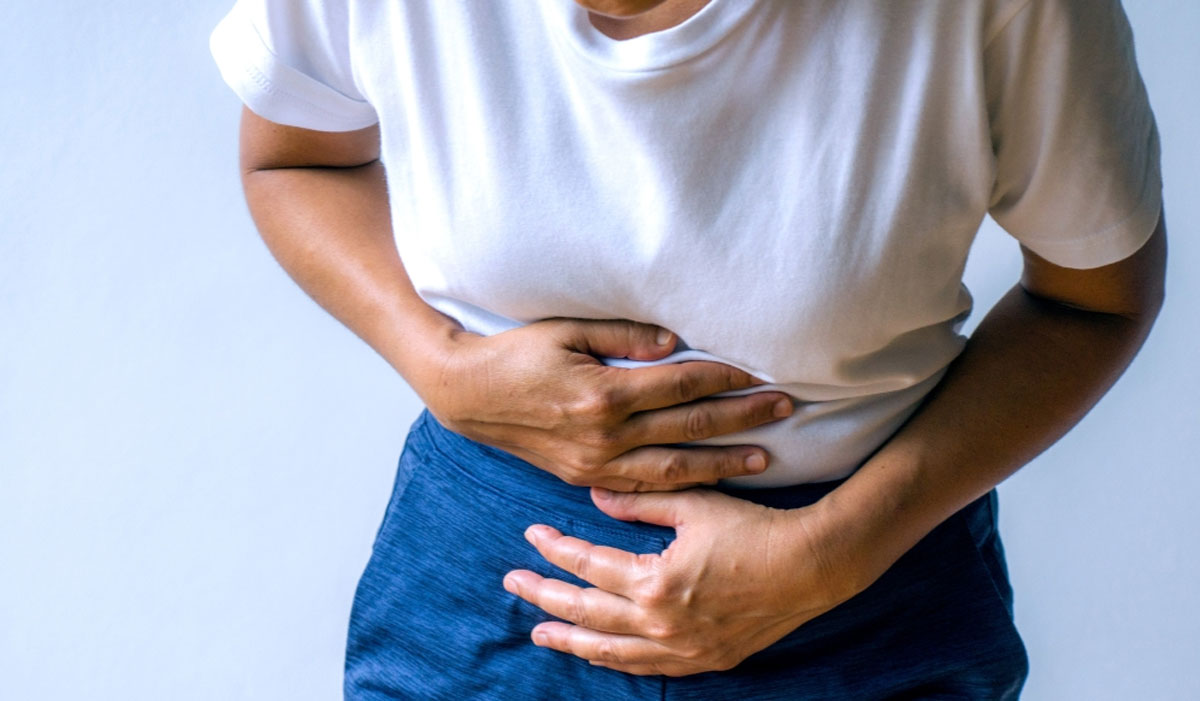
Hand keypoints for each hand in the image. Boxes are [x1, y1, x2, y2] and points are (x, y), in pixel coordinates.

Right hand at [422, 318, 793, 491]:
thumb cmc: (517, 353)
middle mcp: (605, 436)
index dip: (724, 377)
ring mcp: (596, 464)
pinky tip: (711, 482)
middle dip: (742, 418)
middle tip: (784, 408)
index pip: (680, 386)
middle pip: (689, 428)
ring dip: (723, 462)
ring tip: (766, 458)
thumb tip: (675, 342)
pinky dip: (682, 485)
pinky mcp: (586, 478)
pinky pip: (644, 487)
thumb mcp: (566, 330)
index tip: (759, 372)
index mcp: (603, 394)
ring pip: (674, 469)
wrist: (468, 395)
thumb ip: (624, 337)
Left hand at [502, 488, 866, 675]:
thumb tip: (594, 497)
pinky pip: (646, 667)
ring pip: (610, 650)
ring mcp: (682, 649)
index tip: (532, 535)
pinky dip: (615, 660)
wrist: (813, 567)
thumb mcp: (694, 505)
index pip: (588, 566)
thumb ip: (640, 501)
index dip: (555, 550)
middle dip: (544, 596)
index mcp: (655, 582)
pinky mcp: (704, 661)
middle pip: (586, 612)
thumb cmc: (755, 529)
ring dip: (571, 639)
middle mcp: (661, 623)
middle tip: (512, 584)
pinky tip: (598, 654)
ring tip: (540, 632)